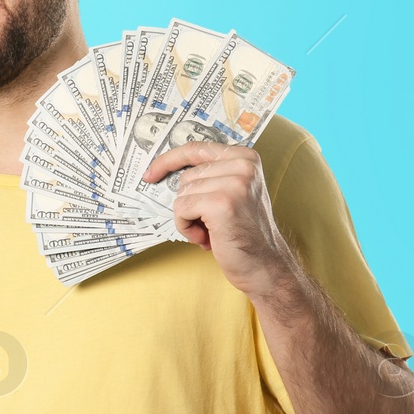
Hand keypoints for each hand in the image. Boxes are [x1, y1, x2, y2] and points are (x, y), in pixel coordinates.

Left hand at [142, 142, 295, 297]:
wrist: (264, 265)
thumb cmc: (242, 232)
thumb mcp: (233, 193)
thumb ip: (211, 175)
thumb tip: (165, 171)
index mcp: (246, 158)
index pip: (196, 148)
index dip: (168, 160)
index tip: (150, 174)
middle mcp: (243, 166)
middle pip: (186, 176)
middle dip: (189, 203)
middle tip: (209, 224)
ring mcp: (234, 183)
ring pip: (182, 193)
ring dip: (188, 217)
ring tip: (211, 231)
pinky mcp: (221, 203)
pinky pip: (181, 209)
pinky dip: (186, 227)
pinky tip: (206, 237)